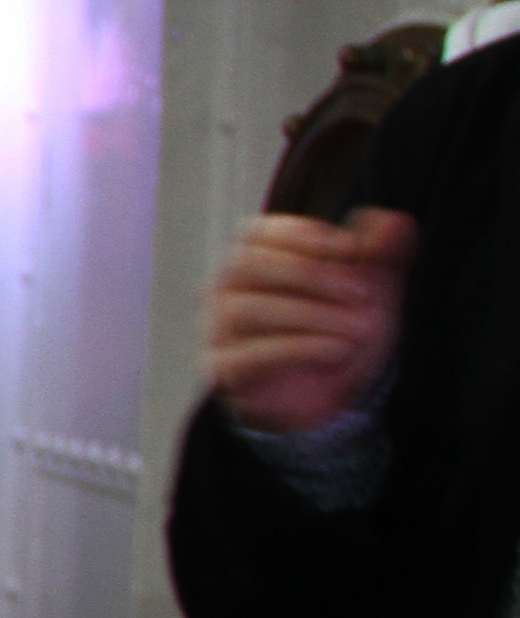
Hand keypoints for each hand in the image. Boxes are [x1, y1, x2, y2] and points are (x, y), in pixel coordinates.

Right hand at [208, 208, 409, 434]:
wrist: (328, 395)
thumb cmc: (337, 332)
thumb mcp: (368, 291)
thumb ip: (380, 255)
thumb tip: (396, 222)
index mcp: (253, 262)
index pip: (254, 233)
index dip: (300, 234)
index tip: (350, 248)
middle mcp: (226, 292)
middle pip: (245, 265)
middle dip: (310, 273)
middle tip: (362, 292)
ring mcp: (220, 331)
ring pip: (246, 309)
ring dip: (310, 314)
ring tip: (357, 327)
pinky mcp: (226, 370)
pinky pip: (248, 355)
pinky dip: (298, 349)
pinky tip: (337, 350)